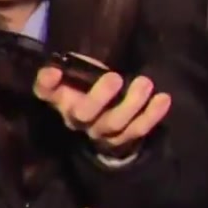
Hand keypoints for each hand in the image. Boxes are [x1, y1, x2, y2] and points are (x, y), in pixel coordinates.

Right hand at [33, 65, 171, 156]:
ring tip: (145, 83)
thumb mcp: (78, 74)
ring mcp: (99, 132)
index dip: (47, 83)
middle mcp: (75, 119)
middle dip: (99, 96)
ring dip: (131, 104)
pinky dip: (152, 115)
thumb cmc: (89, 88)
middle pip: (84, 113)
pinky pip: (137, 130)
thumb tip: (61, 66)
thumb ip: (72, 67)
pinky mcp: (122, 141)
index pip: (44, 92)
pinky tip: (163, 99)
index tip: (55, 70)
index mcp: (59, 99)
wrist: (105, 119)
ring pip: (113, 123)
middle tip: (115, 77)